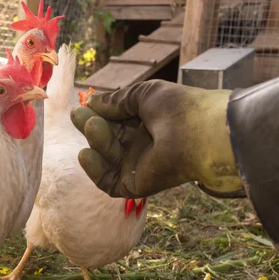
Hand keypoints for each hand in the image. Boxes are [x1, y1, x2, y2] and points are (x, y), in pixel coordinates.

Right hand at [71, 80, 244, 198]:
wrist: (201, 135)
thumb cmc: (178, 108)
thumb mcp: (144, 94)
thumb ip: (116, 100)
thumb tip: (91, 103)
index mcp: (146, 123)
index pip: (114, 120)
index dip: (98, 113)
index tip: (84, 104)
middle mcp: (141, 145)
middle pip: (107, 138)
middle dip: (91, 125)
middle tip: (77, 114)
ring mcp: (137, 166)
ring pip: (105, 157)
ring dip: (95, 141)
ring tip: (92, 125)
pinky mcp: (135, 185)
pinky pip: (107, 182)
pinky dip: (94, 170)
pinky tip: (86, 153)